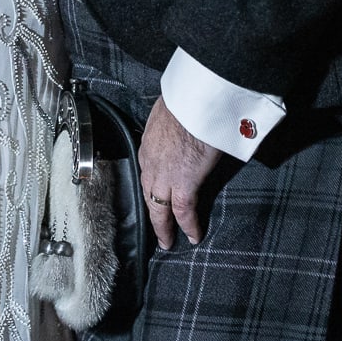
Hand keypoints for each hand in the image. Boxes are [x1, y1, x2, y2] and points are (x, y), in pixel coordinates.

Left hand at [140, 96, 223, 248]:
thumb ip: (173, 125)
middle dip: (151, 213)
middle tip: (156, 229)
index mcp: (148, 143)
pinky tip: (192, 236)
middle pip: (147, 193)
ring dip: (164, 226)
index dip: (151, 186)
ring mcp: (164, 175)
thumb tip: (184, 125)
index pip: (146, 171)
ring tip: (168, 240)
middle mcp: (150, 161)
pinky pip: (183, 211)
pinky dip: (188, 226)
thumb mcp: (171, 112)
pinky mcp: (183, 183)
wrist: (195, 100)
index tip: (155, 194)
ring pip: (159, 207)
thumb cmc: (188, 100)